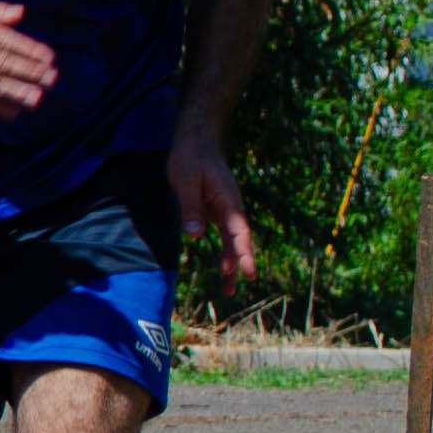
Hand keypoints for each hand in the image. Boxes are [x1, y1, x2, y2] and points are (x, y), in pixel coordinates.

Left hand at [172, 128, 257, 286]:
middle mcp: (231, 208)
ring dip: (231, 263)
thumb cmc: (191, 158)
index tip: (247, 272)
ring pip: (232, 241)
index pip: (239, 232)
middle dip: (239, 264)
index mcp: (228, 201)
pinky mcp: (215, 211)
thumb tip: (196, 236)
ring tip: (229, 290)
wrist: (195, 142)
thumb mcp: (186, 181)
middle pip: (238, 241)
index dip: (243, 253)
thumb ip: (191, 208)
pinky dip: (225, 252)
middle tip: (237, 287)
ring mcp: (224, 210)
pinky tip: (224, 269)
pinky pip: (223, 235)